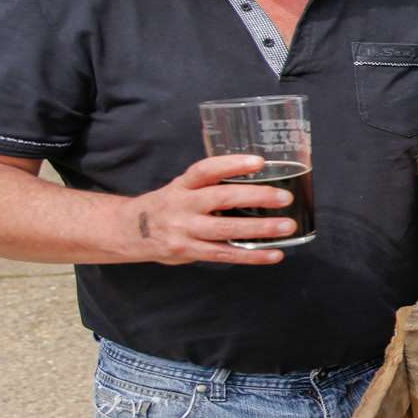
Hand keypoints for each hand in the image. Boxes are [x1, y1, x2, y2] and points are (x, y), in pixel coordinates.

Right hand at [116, 154, 295, 265]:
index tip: (258, 162)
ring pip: (226, 230)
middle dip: (256, 197)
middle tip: (285, 197)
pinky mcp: (189, 252)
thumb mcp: (181, 187)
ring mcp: (185, 231)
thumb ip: (209, 183)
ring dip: (260, 229)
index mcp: (182, 185)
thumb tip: (254, 172)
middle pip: (221, 199)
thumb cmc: (168, 205)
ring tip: (287, 226)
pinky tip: (274, 254)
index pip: (206, 170)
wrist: (130, 232)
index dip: (232, 164)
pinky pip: (225, 255)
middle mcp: (183, 206)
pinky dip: (252, 256)